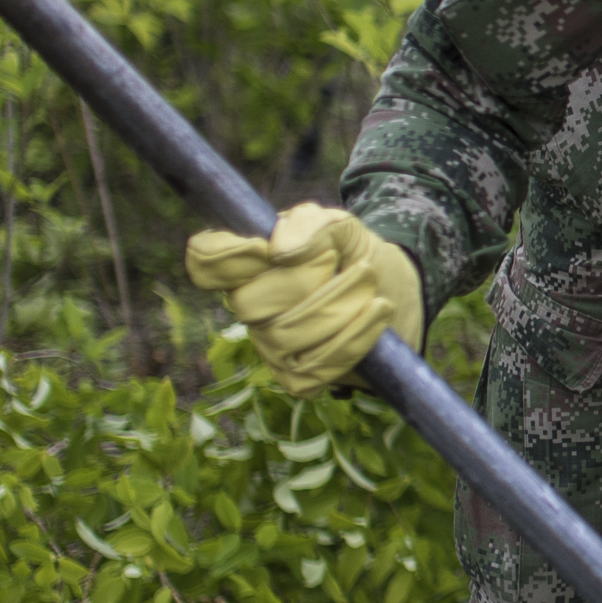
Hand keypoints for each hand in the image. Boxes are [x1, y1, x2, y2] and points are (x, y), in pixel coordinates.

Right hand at [183, 201, 422, 394]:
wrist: (396, 292)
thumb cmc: (354, 255)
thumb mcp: (341, 227)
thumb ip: (311, 224)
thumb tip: (280, 250)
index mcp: (248, 263)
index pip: (206, 262)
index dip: (228, 256)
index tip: (266, 247)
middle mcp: (250, 306)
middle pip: (250, 303)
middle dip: (308, 282)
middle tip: (358, 267)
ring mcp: (270, 346)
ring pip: (286, 336)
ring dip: (341, 306)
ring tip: (371, 283)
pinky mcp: (297, 377)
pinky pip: (314, 368)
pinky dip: (354, 338)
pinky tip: (377, 314)